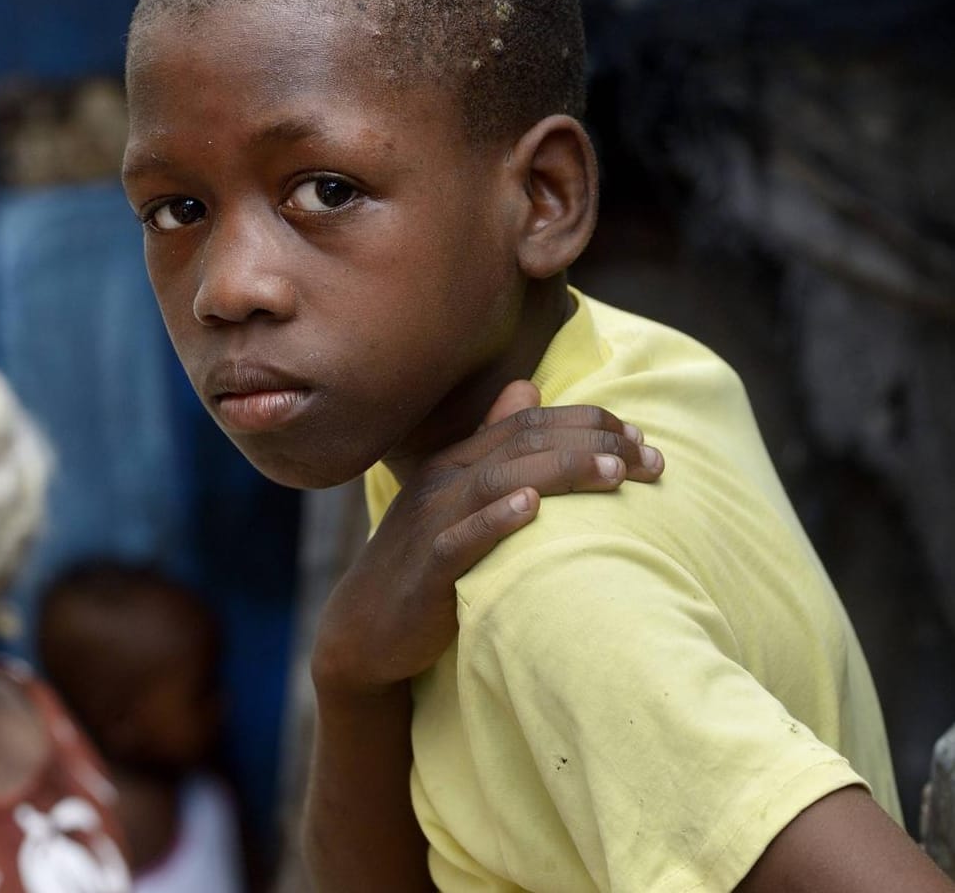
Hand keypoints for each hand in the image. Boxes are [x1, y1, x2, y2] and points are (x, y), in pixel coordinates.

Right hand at [311, 381, 663, 696]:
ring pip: (497, 479)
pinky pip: (458, 538)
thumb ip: (492, 444)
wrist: (364, 628)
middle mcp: (443, 481)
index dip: (587, 422)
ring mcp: (431, 522)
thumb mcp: (456, 498)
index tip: (641, 437)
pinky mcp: (425, 568)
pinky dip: (495, 519)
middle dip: (593, 443)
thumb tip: (528, 388)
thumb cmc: (423, 562)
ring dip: (560, 471)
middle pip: (522, 442)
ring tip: (614, 474)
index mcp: (455, 462)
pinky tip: (531, 508)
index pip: (527, 422)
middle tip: (652, 457)